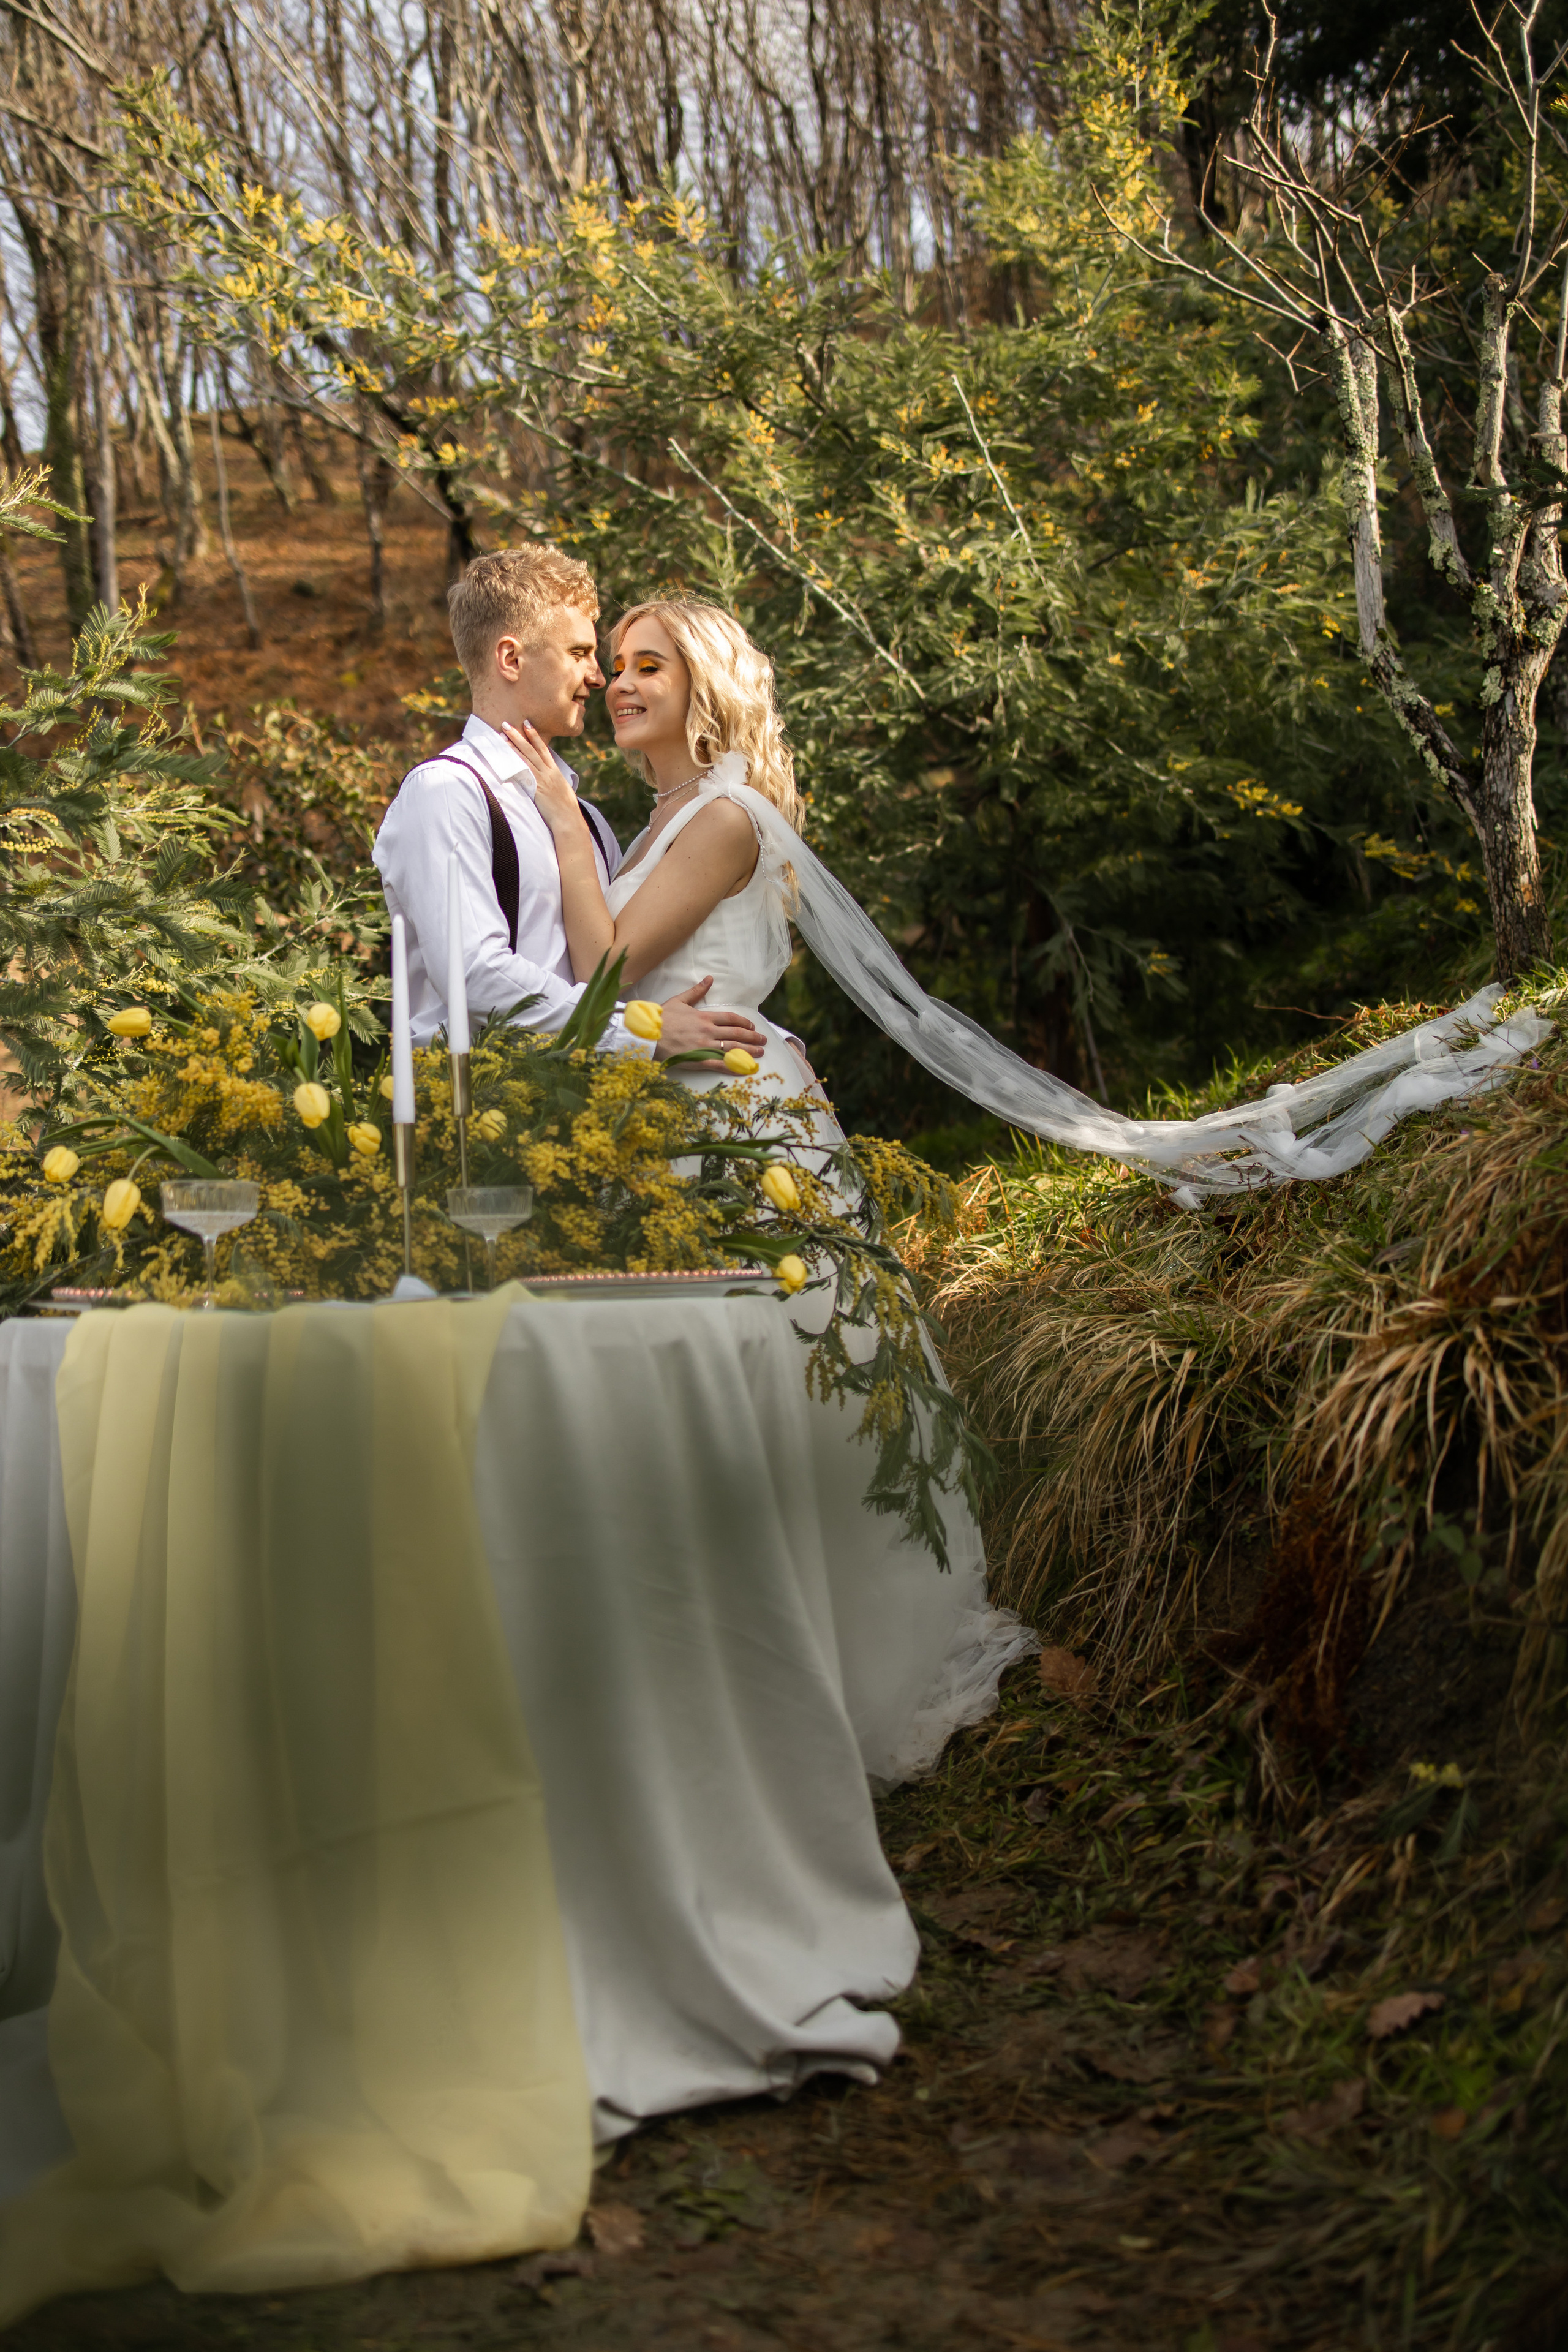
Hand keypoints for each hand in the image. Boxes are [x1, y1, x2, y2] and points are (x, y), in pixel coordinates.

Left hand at [501, 720, 584, 835]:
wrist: (569, 820)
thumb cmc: (566, 811)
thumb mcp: (562, 793)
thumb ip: (553, 784)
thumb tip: (548, 783)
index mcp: (556, 772)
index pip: (544, 749)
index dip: (535, 736)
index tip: (527, 724)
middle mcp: (549, 772)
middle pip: (532, 749)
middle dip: (519, 735)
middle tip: (507, 724)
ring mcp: (543, 779)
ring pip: (526, 757)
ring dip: (514, 745)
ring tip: (503, 735)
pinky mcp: (537, 787)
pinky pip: (524, 771)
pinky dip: (515, 761)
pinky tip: (505, 755)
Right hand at [654, 977, 768, 1067]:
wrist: (646, 1035)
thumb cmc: (660, 1018)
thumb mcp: (679, 1001)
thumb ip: (696, 991)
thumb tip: (709, 978)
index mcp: (704, 1017)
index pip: (731, 1019)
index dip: (745, 1023)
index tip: (753, 1027)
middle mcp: (707, 1031)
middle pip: (737, 1034)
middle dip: (753, 1037)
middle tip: (764, 1041)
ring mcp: (704, 1046)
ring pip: (732, 1048)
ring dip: (749, 1051)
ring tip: (761, 1053)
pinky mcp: (698, 1060)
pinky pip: (720, 1064)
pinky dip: (734, 1066)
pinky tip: (745, 1069)